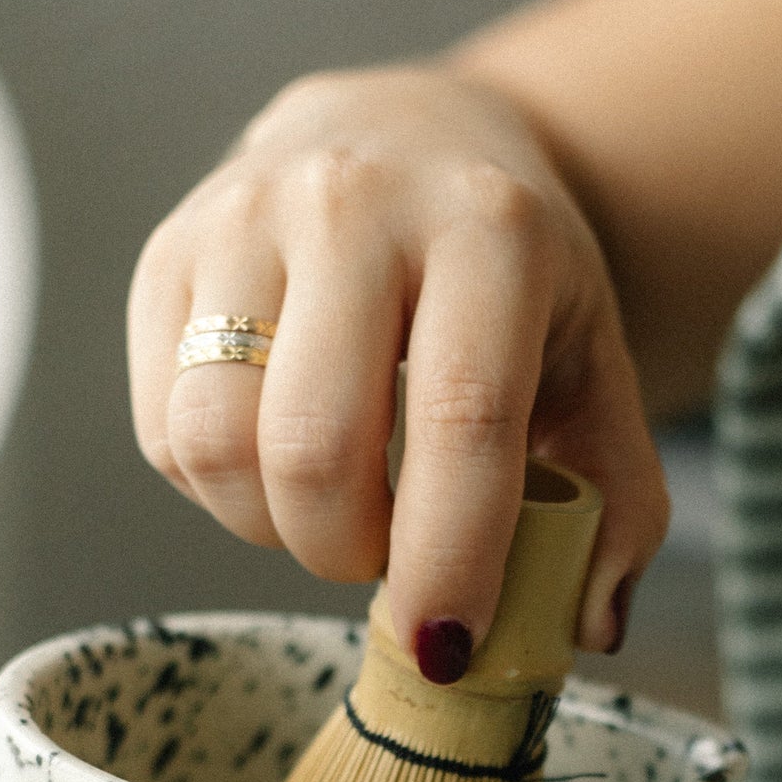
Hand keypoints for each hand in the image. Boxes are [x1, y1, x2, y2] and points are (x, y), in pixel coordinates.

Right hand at [127, 65, 670, 667]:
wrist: (412, 133)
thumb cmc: (511, 275)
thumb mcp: (596, 365)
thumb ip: (617, 498)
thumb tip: (587, 623)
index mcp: (489, 229)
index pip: (460, 420)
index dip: (447, 557)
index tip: (441, 647)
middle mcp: (352, 203)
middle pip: (313, 449)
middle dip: (349, 554)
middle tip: (387, 559)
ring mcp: (240, 217)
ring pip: (215, 445)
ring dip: (273, 528)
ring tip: (334, 508)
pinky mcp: (164, 254)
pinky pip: (164, 432)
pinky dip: (221, 491)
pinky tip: (279, 464)